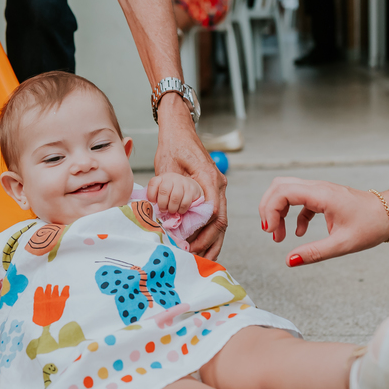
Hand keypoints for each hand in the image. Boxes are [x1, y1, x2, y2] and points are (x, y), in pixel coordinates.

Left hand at [146, 173, 204, 214]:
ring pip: (175, 198)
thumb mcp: (162, 190)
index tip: (153, 203)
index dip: (151, 195)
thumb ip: (156, 196)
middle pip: (164, 191)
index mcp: (162, 178)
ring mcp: (183, 182)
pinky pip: (185, 202)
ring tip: (172, 210)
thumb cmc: (173, 190)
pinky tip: (180, 210)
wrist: (190, 185)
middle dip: (162, 204)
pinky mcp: (192, 189)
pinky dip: (181, 209)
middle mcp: (172, 178)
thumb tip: (151, 208)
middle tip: (163, 210)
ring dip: (172, 208)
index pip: (153, 184)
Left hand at [153, 101, 227, 258]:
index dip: (203, 232)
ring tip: (201, 259)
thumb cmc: (172, 145)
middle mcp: (218, 185)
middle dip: (208, 242)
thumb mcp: (167, 168)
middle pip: (220, 221)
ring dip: (212, 241)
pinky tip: (202, 245)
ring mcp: (218, 188)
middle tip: (193, 257)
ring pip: (221, 221)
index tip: (190, 245)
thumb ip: (169, 190)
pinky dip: (211, 232)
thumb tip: (167, 214)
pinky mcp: (213, 191)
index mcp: (210, 179)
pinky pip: (216, 215)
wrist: (179, 130)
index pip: (213, 212)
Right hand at [257, 177, 388, 265]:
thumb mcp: (342, 244)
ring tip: (280, 235)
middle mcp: (318, 188)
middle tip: (271, 232)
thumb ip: (314, 252)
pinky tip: (298, 233)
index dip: (270, 211)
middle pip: (279, 186)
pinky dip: (291, 215)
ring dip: (278, 211)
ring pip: (286, 191)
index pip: (283, 192)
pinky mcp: (323, 197)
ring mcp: (320, 191)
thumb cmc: (372, 225)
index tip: (273, 232)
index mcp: (321, 195)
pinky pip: (298, 201)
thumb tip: (289, 261)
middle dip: (268, 209)